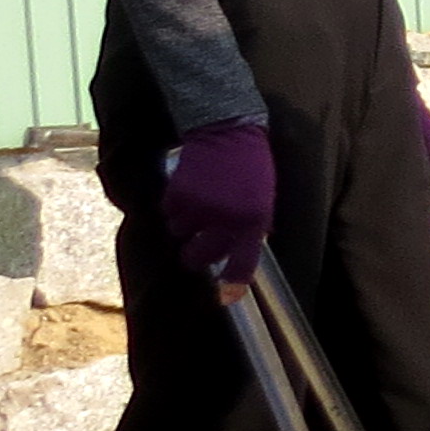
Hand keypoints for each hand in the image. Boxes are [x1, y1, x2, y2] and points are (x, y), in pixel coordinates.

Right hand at [162, 120, 275, 295]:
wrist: (229, 132)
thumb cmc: (251, 166)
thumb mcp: (263, 199)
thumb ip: (252, 226)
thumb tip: (238, 251)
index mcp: (254, 222)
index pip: (243, 263)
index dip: (232, 283)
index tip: (224, 298)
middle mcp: (226, 221)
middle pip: (198, 257)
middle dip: (194, 254)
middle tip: (194, 246)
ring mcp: (200, 209)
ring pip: (178, 234)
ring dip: (182, 225)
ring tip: (196, 205)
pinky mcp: (178, 195)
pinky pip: (167, 213)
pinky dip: (172, 207)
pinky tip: (187, 190)